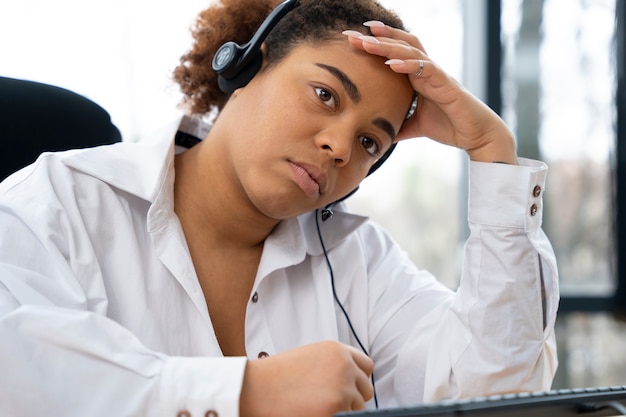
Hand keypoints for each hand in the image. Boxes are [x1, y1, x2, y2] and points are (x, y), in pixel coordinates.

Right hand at [239, 341, 373, 416]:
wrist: (254, 388)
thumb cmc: (277, 376)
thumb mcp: (310, 357)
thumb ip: (335, 364)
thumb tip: (356, 382)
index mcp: (338, 350)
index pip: (366, 367)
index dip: (356, 379)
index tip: (345, 388)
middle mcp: (344, 366)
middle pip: (366, 390)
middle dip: (352, 399)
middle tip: (327, 403)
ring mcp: (342, 388)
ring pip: (357, 409)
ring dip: (342, 412)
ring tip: (315, 407)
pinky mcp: (335, 409)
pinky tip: (313, 413)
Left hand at [344, 23, 517, 164]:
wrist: (476, 136)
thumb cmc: (449, 126)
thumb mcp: (415, 127)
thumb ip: (399, 126)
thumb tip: (380, 135)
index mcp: (418, 77)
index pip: (394, 53)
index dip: (375, 44)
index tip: (352, 40)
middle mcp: (426, 70)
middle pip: (400, 45)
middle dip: (376, 38)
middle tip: (351, 34)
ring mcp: (437, 75)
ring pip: (412, 52)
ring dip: (388, 46)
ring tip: (367, 42)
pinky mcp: (447, 85)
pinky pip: (427, 69)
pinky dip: (409, 65)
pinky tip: (392, 64)